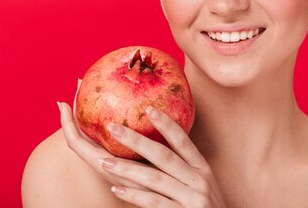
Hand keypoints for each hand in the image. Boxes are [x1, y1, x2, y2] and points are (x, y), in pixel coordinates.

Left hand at [59, 80, 227, 207]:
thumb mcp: (202, 185)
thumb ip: (185, 170)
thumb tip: (155, 151)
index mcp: (202, 169)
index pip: (183, 142)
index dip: (167, 125)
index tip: (149, 109)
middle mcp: (199, 180)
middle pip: (164, 156)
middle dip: (136, 140)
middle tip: (113, 127)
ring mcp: (192, 199)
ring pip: (155, 179)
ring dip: (128, 169)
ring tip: (105, 161)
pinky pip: (155, 203)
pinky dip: (134, 196)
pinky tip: (117, 189)